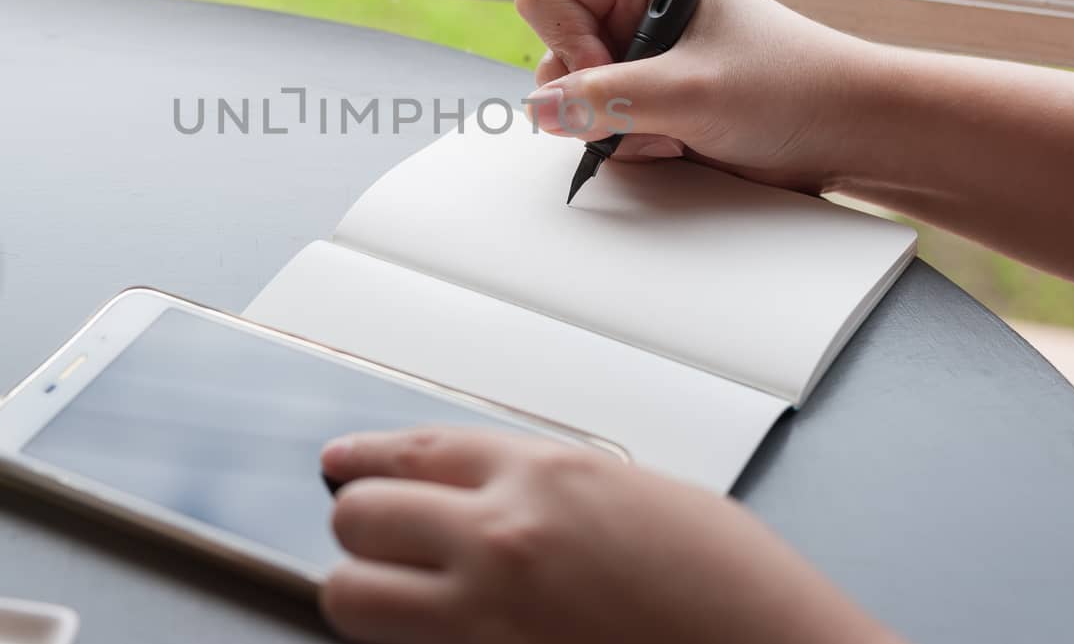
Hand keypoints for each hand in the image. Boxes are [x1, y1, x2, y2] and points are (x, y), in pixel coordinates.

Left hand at [319, 427, 899, 643]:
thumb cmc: (731, 586)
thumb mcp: (634, 496)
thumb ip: (548, 487)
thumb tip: (490, 495)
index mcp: (543, 476)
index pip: (414, 449)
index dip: (366, 455)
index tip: (342, 463)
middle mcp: (500, 540)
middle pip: (361, 516)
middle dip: (360, 524)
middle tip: (372, 534)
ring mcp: (485, 619)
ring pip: (350, 596)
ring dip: (362, 591)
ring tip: (384, 594)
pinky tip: (433, 636)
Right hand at [515, 0, 874, 193]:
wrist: (850, 132)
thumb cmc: (796, 87)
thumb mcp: (691, 91)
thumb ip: (607, 98)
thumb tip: (542, 108)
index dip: (567, 44)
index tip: (611, 73)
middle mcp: (638, 6)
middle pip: (555, 51)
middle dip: (593, 96)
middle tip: (646, 110)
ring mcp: (643, 54)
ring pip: (575, 96)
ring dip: (615, 126)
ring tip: (672, 129)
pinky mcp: (653, 95)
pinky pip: (604, 123)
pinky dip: (631, 143)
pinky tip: (675, 142)